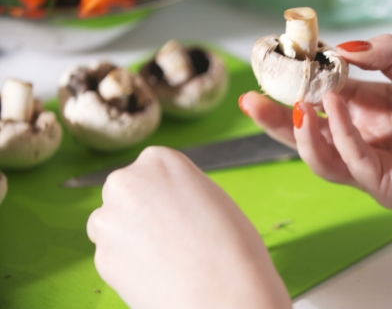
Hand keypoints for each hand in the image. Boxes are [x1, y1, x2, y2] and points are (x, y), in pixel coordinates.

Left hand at [87, 147, 290, 308]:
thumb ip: (180, 190)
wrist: (223, 290)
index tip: (178, 210)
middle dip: (140, 211)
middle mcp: (126, 182)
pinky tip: (157, 273)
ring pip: (111, 224)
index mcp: (158, 160)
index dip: (165, 194)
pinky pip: (111, 256)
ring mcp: (109, 219)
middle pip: (124, 193)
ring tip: (164, 256)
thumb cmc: (231, 244)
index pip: (150, 170)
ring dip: (129, 237)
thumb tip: (165, 202)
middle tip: (169, 234)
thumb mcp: (211, 197)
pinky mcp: (102, 256)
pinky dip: (129, 265)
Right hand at [240, 34, 391, 216]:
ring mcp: (371, 163)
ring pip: (319, 155)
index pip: (327, 98)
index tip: (285, 64)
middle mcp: (368, 137)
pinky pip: (348, 162)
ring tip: (296, 104)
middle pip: (311, 132)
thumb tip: (343, 48)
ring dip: (301, 132)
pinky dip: (337, 135)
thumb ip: (386, 55)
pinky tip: (332, 110)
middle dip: (278, 119)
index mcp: (376, 109)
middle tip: (252, 100)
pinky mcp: (381, 185)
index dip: (304, 84)